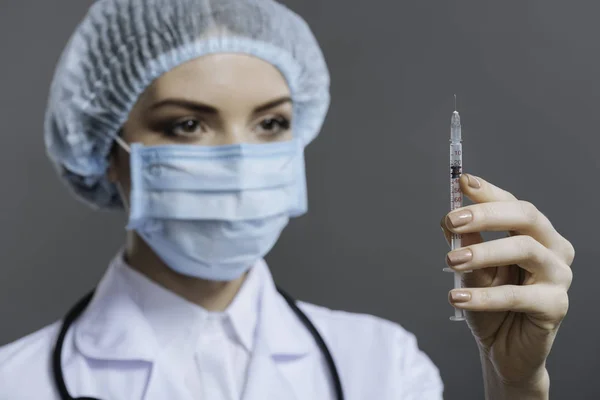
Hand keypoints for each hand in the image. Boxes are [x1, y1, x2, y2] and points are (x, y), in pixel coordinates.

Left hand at [440, 174, 573, 392]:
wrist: (503, 350)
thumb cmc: (490, 305)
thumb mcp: (472, 270)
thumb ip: (466, 243)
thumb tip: (449, 216)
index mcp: (535, 235)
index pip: (514, 204)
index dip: (489, 192)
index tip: (461, 182)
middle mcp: (553, 249)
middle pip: (526, 217)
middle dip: (486, 214)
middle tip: (452, 220)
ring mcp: (559, 276)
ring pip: (524, 250)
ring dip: (484, 252)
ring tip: (451, 260)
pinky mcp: (556, 306)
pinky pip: (518, 295)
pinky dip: (484, 296)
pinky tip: (458, 298)